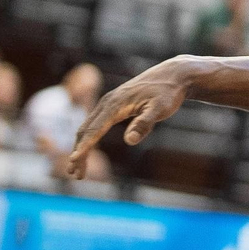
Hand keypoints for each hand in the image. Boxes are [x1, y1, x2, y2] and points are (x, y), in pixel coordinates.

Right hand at [66, 58, 193, 177]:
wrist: (174, 74)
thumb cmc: (168, 93)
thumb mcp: (161, 108)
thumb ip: (144, 123)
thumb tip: (130, 141)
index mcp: (116, 104)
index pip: (95, 129)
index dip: (84, 147)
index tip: (74, 162)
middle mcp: (108, 102)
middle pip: (85, 130)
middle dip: (78, 152)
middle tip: (75, 175)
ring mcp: (109, 102)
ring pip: (87, 127)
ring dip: (81, 147)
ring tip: (78, 170)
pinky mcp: (113, 104)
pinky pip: (94, 123)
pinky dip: (88, 138)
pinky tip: (87, 149)